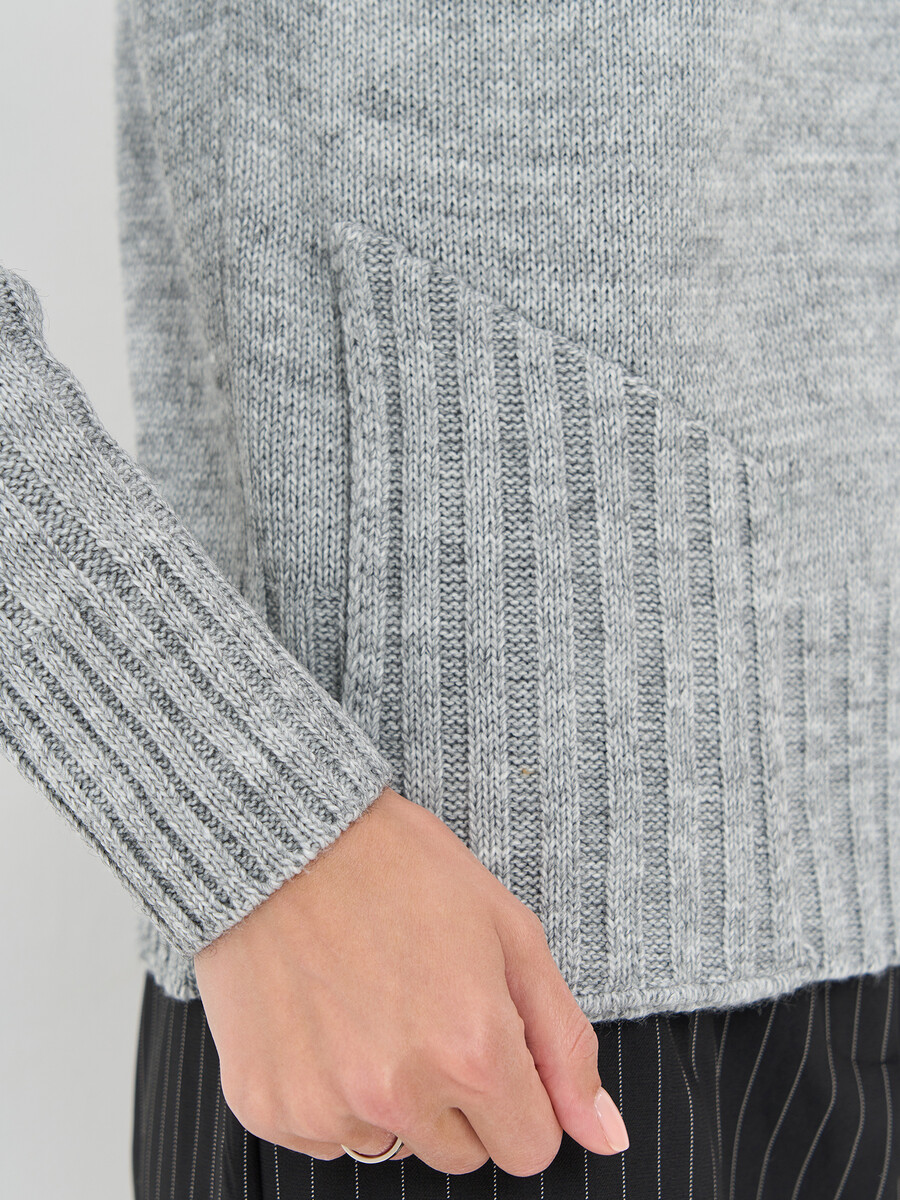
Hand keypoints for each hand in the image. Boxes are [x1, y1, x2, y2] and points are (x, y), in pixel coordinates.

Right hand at [193, 786, 628, 1175]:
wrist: (285, 840)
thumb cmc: (401, 872)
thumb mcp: (509, 933)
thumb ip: (564, 1043)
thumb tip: (606, 1135)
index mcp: (473, 1051)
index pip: (530, 1149)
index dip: (519, 1097)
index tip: (492, 1045)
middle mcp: (400, 1093)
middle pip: (460, 1154)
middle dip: (457, 1098)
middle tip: (426, 1010)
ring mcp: (327, 1106)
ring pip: (390, 1145)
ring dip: (390, 1097)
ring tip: (368, 1006)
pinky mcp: (268, 1106)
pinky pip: (322, 1138)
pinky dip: (328, 1093)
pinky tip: (324, 1021)